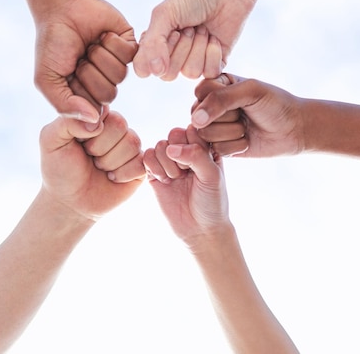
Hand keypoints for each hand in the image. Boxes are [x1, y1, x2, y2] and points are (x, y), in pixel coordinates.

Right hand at [34, 0, 136, 122]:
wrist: (62, 6)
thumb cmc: (52, 44)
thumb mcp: (47, 79)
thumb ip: (65, 106)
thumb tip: (94, 123)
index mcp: (84, 95)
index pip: (92, 111)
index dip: (79, 92)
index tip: (67, 74)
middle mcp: (103, 83)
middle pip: (108, 95)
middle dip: (89, 73)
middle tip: (78, 57)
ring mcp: (117, 65)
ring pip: (119, 75)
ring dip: (99, 56)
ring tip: (89, 44)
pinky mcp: (129, 46)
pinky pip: (129, 55)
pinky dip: (112, 43)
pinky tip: (102, 35)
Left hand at [40, 108, 144, 220]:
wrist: (70, 202)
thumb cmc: (59, 169)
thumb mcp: (51, 140)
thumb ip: (67, 121)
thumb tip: (97, 120)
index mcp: (95, 116)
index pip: (103, 110)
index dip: (90, 130)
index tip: (78, 143)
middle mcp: (115, 127)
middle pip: (120, 125)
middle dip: (99, 147)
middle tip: (89, 158)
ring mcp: (129, 146)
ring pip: (132, 143)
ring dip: (110, 162)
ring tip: (99, 168)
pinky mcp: (140, 165)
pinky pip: (141, 163)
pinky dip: (123, 174)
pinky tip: (112, 178)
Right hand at [133, 0, 253, 79]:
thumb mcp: (164, 14)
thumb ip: (152, 43)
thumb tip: (152, 72)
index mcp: (155, 46)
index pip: (147, 68)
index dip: (159, 51)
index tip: (173, 30)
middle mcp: (172, 58)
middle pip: (169, 74)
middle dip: (181, 48)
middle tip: (189, 28)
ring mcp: (194, 62)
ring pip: (190, 72)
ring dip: (198, 47)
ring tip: (203, 30)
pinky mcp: (215, 65)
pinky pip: (209, 72)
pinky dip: (213, 53)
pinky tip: (215, 38)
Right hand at [143, 126, 228, 243]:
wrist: (200, 229)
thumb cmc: (212, 202)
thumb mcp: (212, 176)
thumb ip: (196, 155)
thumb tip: (171, 148)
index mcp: (205, 149)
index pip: (193, 129)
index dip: (192, 144)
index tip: (200, 165)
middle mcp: (186, 152)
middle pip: (173, 134)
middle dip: (178, 153)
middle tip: (186, 172)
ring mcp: (169, 163)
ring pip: (159, 145)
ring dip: (166, 163)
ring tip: (176, 179)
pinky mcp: (154, 174)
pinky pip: (146, 158)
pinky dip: (153, 168)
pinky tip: (163, 181)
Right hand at [191, 74, 304, 157]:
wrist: (295, 129)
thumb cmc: (275, 104)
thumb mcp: (250, 91)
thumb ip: (220, 99)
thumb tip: (195, 120)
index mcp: (217, 86)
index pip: (201, 92)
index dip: (219, 99)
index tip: (241, 98)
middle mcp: (212, 106)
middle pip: (200, 116)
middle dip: (228, 117)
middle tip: (246, 114)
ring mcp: (215, 127)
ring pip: (206, 135)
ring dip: (233, 133)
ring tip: (247, 127)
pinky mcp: (221, 147)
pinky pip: (216, 150)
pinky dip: (237, 146)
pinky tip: (248, 141)